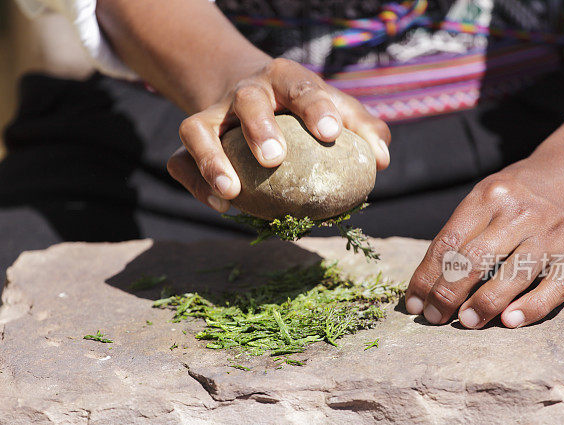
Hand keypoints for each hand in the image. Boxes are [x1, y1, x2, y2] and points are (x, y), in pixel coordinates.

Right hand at [167, 58, 390, 211]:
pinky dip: (195, 183)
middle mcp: (244, 92)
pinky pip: (181, 161)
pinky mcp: (190, 140)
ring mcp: (212, 115)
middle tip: (274, 158)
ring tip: (231, 191)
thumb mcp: (332, 107)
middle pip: (247, 100)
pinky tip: (223, 207)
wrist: (243, 92)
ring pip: (197, 128)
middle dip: (259, 126)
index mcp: (284, 79)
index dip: (316, 107)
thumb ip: (361, 129)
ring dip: (211, 159)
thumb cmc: (299, 107)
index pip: (301, 86)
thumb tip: (382, 160)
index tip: (331, 133)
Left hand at [404, 143, 563, 328]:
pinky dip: (531, 308)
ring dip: (485, 303)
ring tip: (465, 322)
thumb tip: (429, 281)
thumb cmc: (521, 194)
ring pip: (513, 274)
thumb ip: (462, 231)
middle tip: (433, 317)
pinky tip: (509, 322)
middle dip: (447, 293)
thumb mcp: (488, 195)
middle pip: (474, 259)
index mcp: (489, 197)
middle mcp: (520, 214)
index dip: (426, 277)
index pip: (448, 242)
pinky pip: (554, 288)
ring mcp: (552, 235)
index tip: (413, 303)